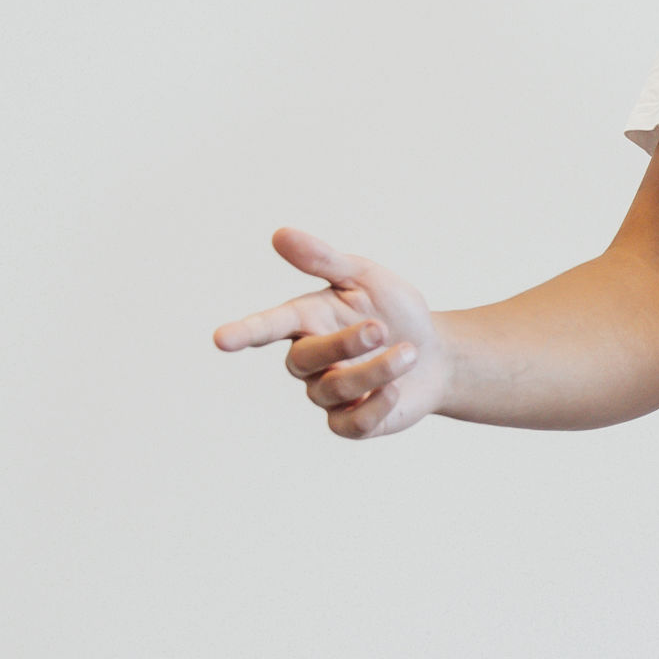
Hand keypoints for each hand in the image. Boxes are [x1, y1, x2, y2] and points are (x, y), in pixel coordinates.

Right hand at [212, 228, 445, 439]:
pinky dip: (377, 405)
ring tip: (409, 352)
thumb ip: (324, 260)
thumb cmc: (395, 311)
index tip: (221, 339)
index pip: (269, 326)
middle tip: (379, 327)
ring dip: (376, 370)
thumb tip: (280, 234)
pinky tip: (397, 388)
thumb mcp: (364, 278)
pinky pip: (353, 424)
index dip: (246, 332)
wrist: (437, 353)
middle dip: (343, 343)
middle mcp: (310, 360)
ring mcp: (328, 393)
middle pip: (306, 358)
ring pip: (333, 390)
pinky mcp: (352, 422)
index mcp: (306, 320)